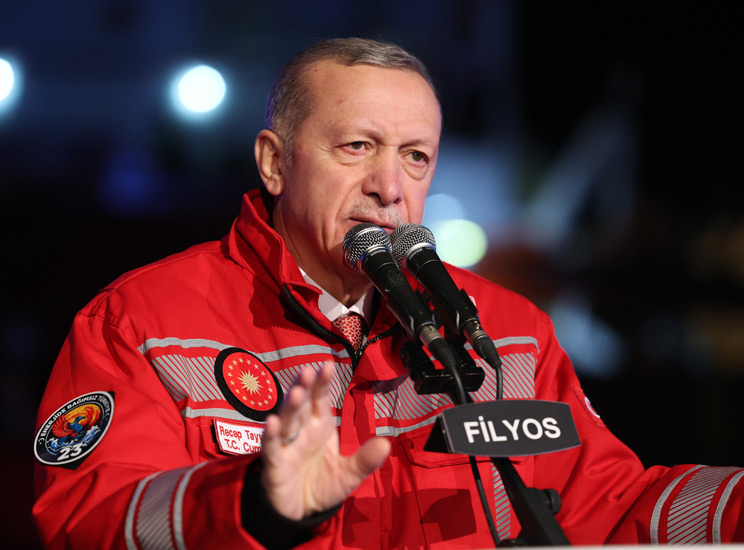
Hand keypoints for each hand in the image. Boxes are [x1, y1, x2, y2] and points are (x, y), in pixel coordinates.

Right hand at [260, 362, 390, 519]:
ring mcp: (286, 446)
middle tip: (308, 371)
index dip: (323, 383)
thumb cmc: (323, 485)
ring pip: (287, 421)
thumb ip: (365, 460)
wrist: (301, 512)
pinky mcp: (274, 465)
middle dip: (304, 387)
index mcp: (320, 427)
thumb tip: (387, 443)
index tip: (328, 365)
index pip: (320, 400)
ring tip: (296, 392)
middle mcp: (302, 431)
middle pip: (302, 405)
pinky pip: (272, 448)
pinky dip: (271, 436)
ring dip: (290, 407)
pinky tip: (272, 422)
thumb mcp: (349, 475)